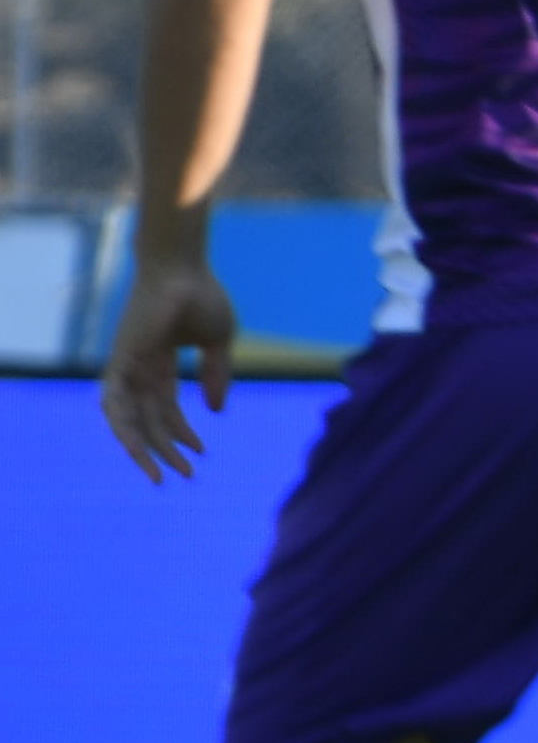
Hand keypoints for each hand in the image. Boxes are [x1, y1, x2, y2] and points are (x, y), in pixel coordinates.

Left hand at [100, 260, 236, 483]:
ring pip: (128, 419)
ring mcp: (128, 365)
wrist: (181, 268)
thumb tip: (216, 412)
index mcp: (161, 364)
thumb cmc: (201, 295)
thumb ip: (218, 375)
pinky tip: (136, 447)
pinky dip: (123, 425)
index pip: (166, 409)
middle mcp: (140, 369)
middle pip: (148, 421)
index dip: (182, 433)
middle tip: (185, 474)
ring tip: (159, 474)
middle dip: (166, 450)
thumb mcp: (219, 342)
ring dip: (142, 448)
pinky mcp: (121, 361)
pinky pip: (113, 401)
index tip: (201, 452)